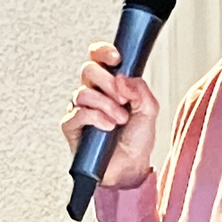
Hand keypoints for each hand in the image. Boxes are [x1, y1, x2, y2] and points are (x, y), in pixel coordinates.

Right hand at [61, 40, 160, 188]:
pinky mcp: (71, 127)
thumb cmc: (136, 141)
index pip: (97, 57)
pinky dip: (95, 118)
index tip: (117, 59)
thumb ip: (140, 89)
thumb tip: (122, 77)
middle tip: (123, 99)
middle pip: (88, 69)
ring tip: (119, 119)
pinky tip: (107, 127)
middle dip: (108, 83)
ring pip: (83, 92)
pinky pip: (78, 113)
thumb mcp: (149, 110)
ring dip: (106, 105)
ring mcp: (80, 109)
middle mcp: (92, 93)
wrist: (130, 168)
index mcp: (109, 84)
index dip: (103, 52)